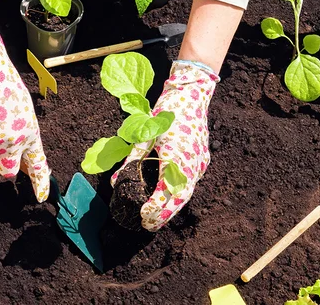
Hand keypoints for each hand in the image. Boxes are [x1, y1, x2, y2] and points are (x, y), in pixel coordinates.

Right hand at [0, 25, 50, 201]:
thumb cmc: (3, 87)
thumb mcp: (23, 111)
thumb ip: (22, 133)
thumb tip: (19, 154)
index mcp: (30, 133)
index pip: (38, 164)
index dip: (39, 183)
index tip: (41, 197)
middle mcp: (12, 142)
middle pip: (7, 170)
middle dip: (2, 165)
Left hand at [111, 61, 219, 230]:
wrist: (192, 93)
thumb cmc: (165, 112)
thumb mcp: (144, 134)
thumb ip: (131, 159)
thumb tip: (116, 183)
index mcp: (175, 156)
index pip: (166, 190)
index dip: (156, 207)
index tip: (143, 216)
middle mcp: (191, 162)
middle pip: (180, 197)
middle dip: (164, 214)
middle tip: (148, 226)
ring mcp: (200, 160)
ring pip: (188, 191)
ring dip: (173, 206)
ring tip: (158, 218)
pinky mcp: (203, 157)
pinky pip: (192, 181)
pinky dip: (180, 194)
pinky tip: (170, 199)